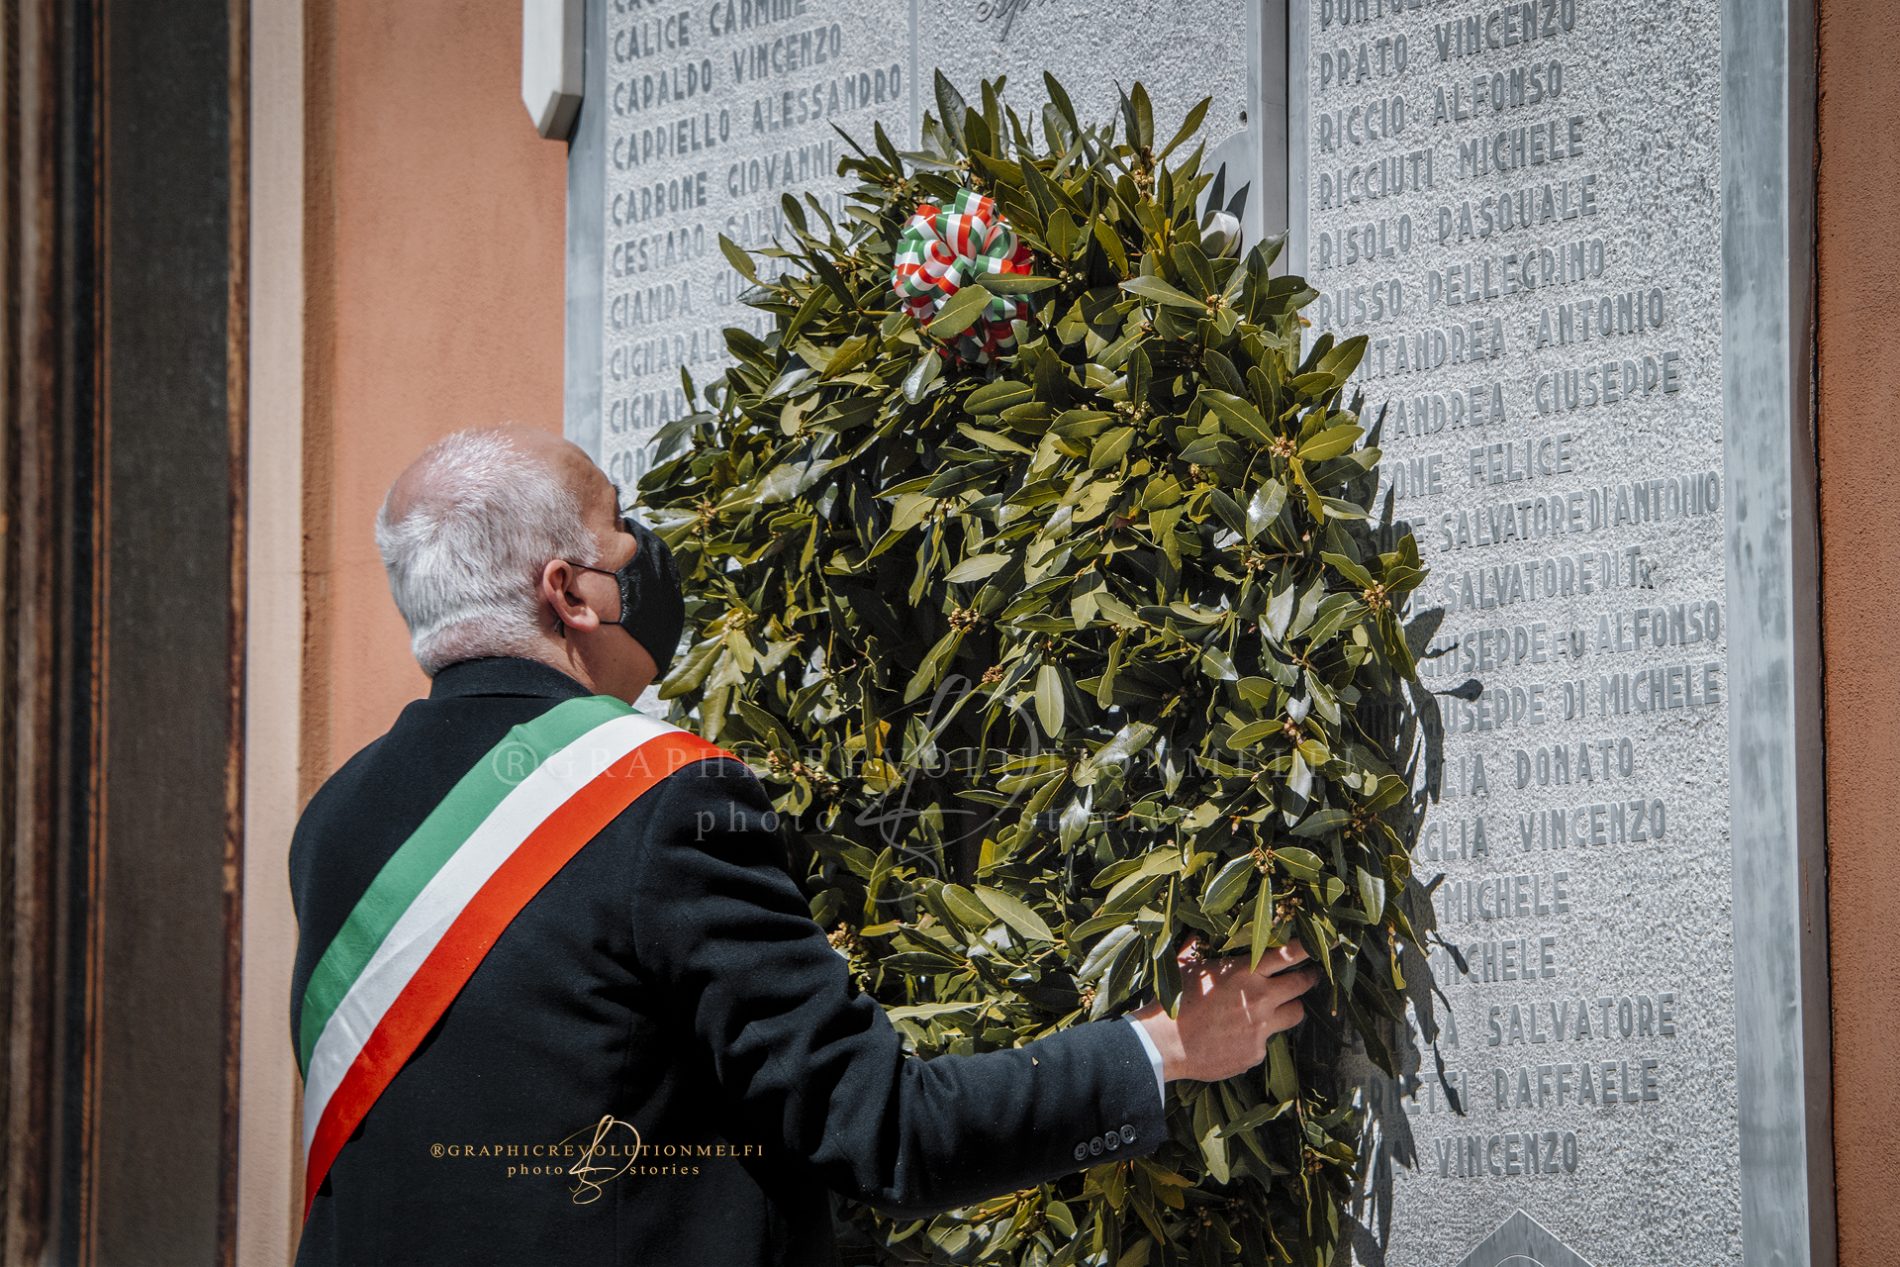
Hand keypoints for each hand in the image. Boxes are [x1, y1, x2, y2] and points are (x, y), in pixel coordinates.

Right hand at [1129, 935, 1318, 1083]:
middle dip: (1309, 978)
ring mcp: (1261, 1028)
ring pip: (1294, 1014)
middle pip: (1301, 986)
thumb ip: (1197, 946)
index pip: (1288, 955)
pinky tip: (1235, 1036)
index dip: (1306, 948)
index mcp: (1245, 973)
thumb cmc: (1172, 1000)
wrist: (1164, 1044)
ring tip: (1278, 1007)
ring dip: (1289, 1008)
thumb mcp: (1185, 965)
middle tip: (1310, 975)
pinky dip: (1256, 1037)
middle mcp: (1260, 999)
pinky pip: (1266, 1041)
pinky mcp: (1256, 1052)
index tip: (1318, 945)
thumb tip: (1198, 930)